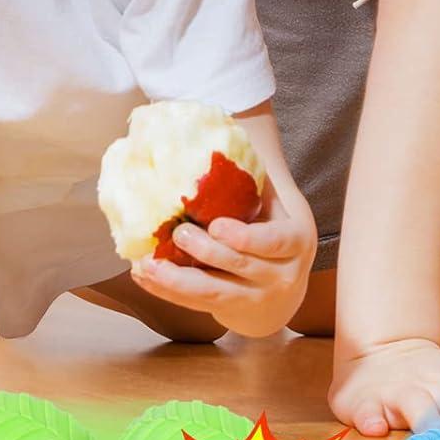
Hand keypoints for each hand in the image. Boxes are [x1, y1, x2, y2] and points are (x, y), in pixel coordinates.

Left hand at [129, 178, 313, 337]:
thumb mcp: (276, 205)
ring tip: (147, 264)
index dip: (245, 237)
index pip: (274, 242)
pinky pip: (196, 304)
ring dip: (176, 279)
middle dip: (205, 251)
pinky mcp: (230, 312)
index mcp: (295, 242)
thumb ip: (254, 179)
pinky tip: (144, 275)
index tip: (216, 225)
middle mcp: (280, 276)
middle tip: (177, 232)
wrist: (284, 285)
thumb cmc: (274, 228)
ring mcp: (255, 299)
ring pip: (212, 293)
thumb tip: (218, 128)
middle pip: (239, 266)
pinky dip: (167, 291)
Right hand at [330, 337, 439, 438]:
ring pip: (417, 406)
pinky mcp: (366, 403)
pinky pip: (366, 411)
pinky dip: (371, 418)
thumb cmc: (434, 377)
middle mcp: (434, 386)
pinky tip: (376, 428)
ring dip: (429, 421)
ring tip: (439, 438)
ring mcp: (400, 393)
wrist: (381, 351)